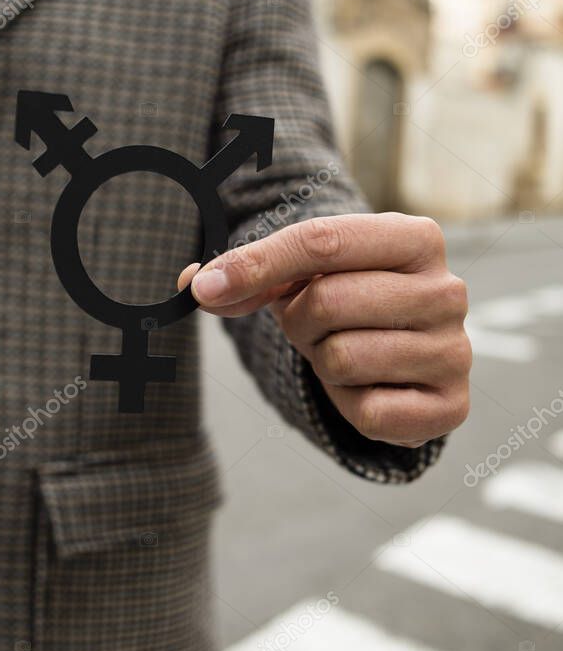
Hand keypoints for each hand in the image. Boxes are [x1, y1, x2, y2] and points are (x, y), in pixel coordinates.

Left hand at [178, 213, 470, 445]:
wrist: (405, 357)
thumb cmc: (348, 300)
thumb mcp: (301, 276)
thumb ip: (248, 274)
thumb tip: (195, 284)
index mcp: (415, 238)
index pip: (321, 241)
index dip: (255, 265)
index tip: (208, 288)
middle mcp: (447, 289)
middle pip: (326, 301)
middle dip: (300, 321)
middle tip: (316, 325)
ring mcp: (456, 349)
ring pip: (341, 359)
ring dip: (325, 363)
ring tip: (347, 352)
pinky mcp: (453, 406)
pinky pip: (368, 412)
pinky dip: (350, 405)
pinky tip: (369, 387)